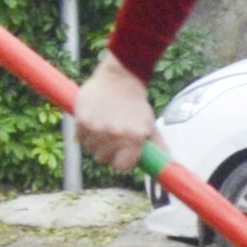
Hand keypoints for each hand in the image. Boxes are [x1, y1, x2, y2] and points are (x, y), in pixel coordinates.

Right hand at [74, 51, 158, 172]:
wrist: (120, 79)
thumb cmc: (136, 104)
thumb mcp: (150, 126)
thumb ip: (156, 148)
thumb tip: (166, 167)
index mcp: (134, 137)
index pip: (121, 166)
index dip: (121, 161)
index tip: (122, 154)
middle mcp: (115, 134)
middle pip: (104, 159)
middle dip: (108, 151)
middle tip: (113, 137)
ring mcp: (97, 127)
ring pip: (91, 149)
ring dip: (96, 142)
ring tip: (104, 126)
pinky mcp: (82, 120)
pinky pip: (80, 138)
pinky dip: (85, 133)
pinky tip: (94, 121)